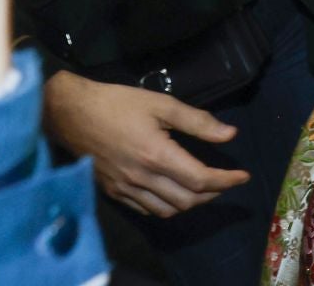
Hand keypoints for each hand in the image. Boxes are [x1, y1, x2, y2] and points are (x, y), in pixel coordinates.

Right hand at [44, 74, 246, 218]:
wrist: (70, 113)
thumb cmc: (117, 103)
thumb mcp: (160, 104)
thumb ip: (197, 121)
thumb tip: (229, 134)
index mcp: (157, 155)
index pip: (200, 180)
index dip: (226, 180)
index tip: (243, 176)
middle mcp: (143, 178)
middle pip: (187, 200)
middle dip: (213, 193)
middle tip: (226, 181)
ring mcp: (126, 189)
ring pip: (168, 210)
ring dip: (191, 203)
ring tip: (203, 188)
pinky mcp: (114, 192)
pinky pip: (146, 210)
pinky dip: (166, 206)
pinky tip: (173, 193)